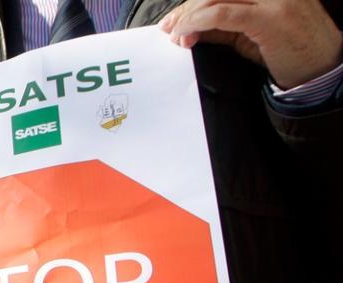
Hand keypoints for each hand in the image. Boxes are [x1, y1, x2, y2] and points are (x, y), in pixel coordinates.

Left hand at [160, 0, 342, 88]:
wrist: (321, 69)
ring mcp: (275, 0)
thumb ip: (222, 27)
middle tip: (168, 28)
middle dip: (187, 8)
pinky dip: (198, 22)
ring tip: (177, 36)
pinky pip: (223, 14)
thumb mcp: (249, 34)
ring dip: (189, 16)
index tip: (173, 20)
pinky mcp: (272, 19)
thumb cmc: (289, 51)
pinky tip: (186, 35)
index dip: (193, 3)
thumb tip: (189, 28)